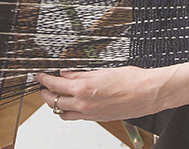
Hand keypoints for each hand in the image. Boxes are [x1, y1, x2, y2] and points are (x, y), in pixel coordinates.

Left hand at [36, 68, 168, 121]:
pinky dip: (70, 110)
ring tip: (56, 95)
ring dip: (56, 105)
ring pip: (63, 113)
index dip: (44, 79)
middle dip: (45, 93)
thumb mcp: (102, 71)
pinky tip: (73, 102)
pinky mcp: (97, 118)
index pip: (55, 85)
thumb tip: (66, 74)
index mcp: (84, 89)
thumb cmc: (132, 80)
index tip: (40, 76)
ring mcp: (90, 114)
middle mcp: (84, 105)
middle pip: (54, 102)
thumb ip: (81, 74)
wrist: (148, 93)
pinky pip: (76, 117)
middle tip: (44, 85)